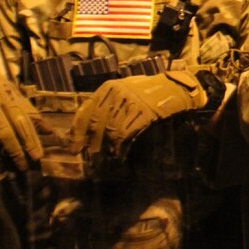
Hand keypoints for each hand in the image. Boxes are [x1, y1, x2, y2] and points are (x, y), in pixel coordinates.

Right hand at [0, 66, 43, 170]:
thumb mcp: (15, 96)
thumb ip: (31, 115)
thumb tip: (51, 133)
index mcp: (7, 97)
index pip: (21, 122)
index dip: (30, 141)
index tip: (37, 157)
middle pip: (4, 133)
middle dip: (16, 153)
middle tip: (23, 167)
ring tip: (7, 167)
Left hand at [70, 70, 207, 159]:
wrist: (175, 87)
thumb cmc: (148, 91)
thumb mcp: (124, 90)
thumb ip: (107, 103)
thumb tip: (90, 129)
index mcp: (108, 88)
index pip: (85, 112)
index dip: (76, 133)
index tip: (74, 148)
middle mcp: (117, 93)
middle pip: (96, 124)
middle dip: (92, 144)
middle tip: (90, 160)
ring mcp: (132, 102)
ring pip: (111, 131)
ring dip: (107, 150)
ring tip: (107, 161)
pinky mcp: (144, 112)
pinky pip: (126, 134)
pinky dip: (120, 148)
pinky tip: (119, 157)